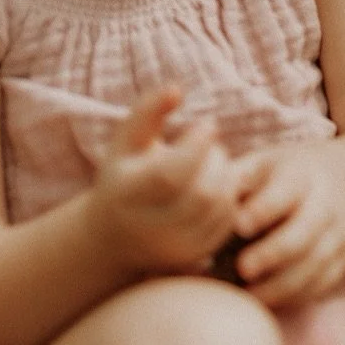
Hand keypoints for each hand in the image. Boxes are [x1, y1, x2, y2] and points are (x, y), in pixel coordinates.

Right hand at [91, 87, 240, 274]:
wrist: (114, 235)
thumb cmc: (125, 172)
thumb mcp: (126, 140)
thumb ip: (148, 109)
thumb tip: (177, 88)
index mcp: (126, 195)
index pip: (171, 175)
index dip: (197, 146)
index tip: (207, 124)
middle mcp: (147, 228)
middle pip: (202, 194)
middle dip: (216, 160)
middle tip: (211, 144)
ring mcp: (172, 247)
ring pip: (220, 208)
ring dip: (227, 176)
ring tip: (213, 161)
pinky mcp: (193, 256)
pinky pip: (228, 223)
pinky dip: (231, 197)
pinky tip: (217, 182)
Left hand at [232, 144, 344, 305]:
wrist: (336, 184)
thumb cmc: (281, 178)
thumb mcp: (262, 165)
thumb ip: (237, 178)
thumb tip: (209, 192)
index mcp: (302, 175)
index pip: (285, 191)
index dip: (263, 209)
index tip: (239, 225)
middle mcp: (326, 203)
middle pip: (304, 232)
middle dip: (273, 253)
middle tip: (242, 268)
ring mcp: (338, 233)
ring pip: (314, 264)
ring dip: (280, 284)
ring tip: (247, 293)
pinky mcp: (343, 260)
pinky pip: (321, 284)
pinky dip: (294, 296)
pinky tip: (266, 299)